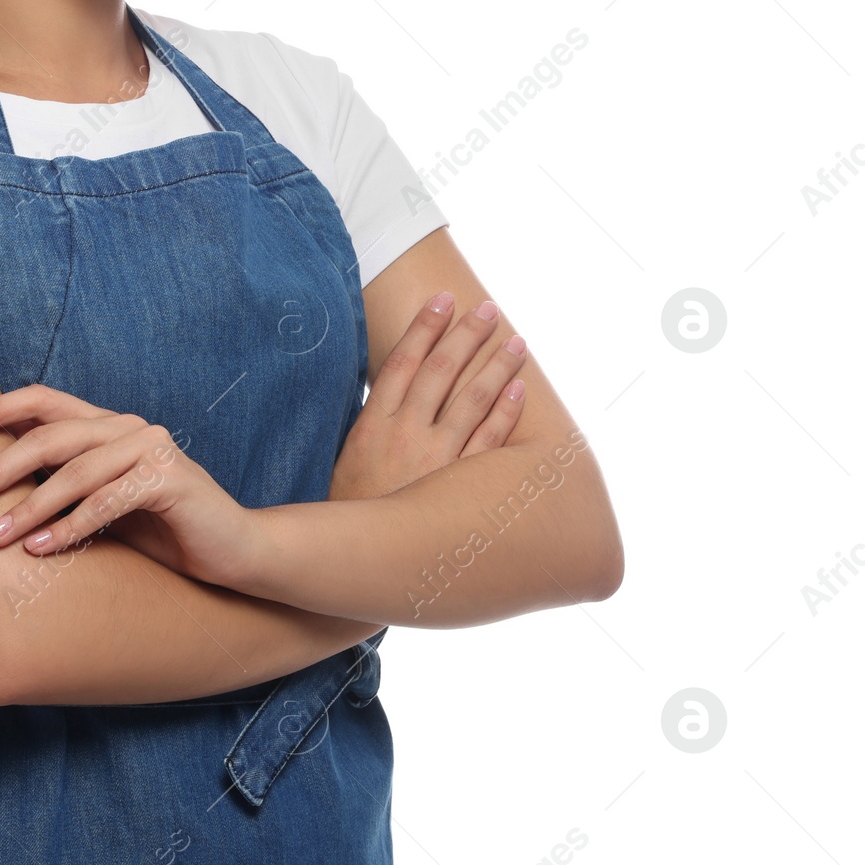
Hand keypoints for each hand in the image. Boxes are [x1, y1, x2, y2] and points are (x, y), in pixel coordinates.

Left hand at [0, 384, 253, 588]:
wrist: (235, 553)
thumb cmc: (161, 533)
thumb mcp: (101, 506)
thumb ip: (60, 487)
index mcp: (107, 425)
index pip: (43, 401)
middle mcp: (128, 427)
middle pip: (49, 435)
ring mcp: (152, 449)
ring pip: (74, 470)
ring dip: (27, 507)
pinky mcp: (170, 480)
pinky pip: (108, 500)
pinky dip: (70, 526)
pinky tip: (41, 550)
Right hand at [328, 291, 526, 501]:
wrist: (356, 565)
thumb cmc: (349, 510)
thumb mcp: (346, 458)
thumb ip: (371, 421)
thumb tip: (390, 385)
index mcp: (372, 424)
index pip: (402, 361)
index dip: (424, 328)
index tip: (442, 300)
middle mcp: (405, 436)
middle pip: (440, 372)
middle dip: (466, 335)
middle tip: (488, 309)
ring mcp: (435, 462)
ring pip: (472, 401)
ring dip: (496, 367)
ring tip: (516, 341)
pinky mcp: (459, 491)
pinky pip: (489, 445)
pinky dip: (505, 415)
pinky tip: (518, 391)